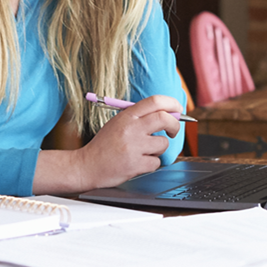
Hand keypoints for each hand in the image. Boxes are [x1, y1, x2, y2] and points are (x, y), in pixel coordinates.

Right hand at [33, 94, 181, 194]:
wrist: (88, 165)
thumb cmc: (105, 144)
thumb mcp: (118, 123)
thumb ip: (139, 118)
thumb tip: (167, 114)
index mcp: (127, 116)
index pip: (155, 101)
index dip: (171, 103)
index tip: (178, 109)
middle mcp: (131, 128)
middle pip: (165, 118)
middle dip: (175, 124)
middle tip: (173, 130)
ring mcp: (134, 147)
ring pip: (162, 143)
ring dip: (158, 149)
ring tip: (144, 151)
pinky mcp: (135, 165)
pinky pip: (156, 162)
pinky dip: (151, 164)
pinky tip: (138, 162)